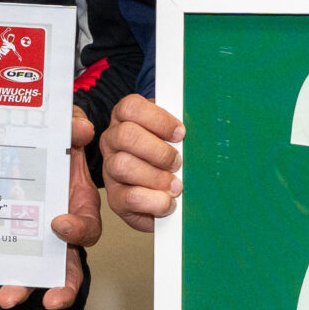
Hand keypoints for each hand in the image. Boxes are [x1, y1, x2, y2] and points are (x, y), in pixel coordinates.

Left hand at [0, 106, 100, 309]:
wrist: (40, 143)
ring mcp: (35, 238)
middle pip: (62, 266)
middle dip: (49, 286)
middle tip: (23, 293)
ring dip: (17, 285)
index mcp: (80, 208)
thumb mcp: (69, 128)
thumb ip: (74, 128)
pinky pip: (3, 257)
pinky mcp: (10, 236)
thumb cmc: (59, 141)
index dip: (76, 232)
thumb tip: (80, 129)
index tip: (60, 226)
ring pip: (33, 270)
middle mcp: (59, 231)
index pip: (86, 229)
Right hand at [101, 93, 182, 230]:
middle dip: (158, 151)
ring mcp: (109, 169)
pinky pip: (129, 197)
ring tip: (175, 185)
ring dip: (155, 176)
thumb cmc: (168, 157)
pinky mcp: (114, 198)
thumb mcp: (172, 137)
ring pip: (122, 165)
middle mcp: (112, 141)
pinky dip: (154, 201)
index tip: (180, 133)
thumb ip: (178, 131)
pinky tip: (168, 202)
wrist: (158, 194)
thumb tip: (198, 131)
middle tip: (178, 163)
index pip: (131, 108)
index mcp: (125, 119)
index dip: (158, 120)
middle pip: (125, 135)